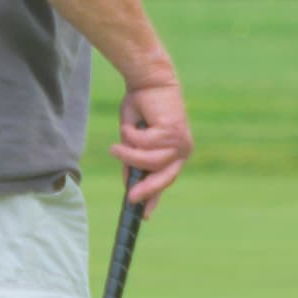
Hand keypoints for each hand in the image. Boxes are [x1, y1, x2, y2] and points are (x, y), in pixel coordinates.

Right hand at [115, 75, 192, 208]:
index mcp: (175, 154)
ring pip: (150, 162)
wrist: (149, 82)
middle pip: (164, 178)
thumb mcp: (134, 139)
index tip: (145, 215)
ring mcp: (180, 141)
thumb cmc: (142, 109)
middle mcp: (182, 150)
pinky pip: (145, 145)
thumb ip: (134, 159)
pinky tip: (130, 125)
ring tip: (115, 146)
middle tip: (130, 197)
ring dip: (129, 155)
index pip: (166, 180)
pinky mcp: (173, 131)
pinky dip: (131, 136)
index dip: (155, 198)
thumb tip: (128, 183)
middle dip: (146, 190)